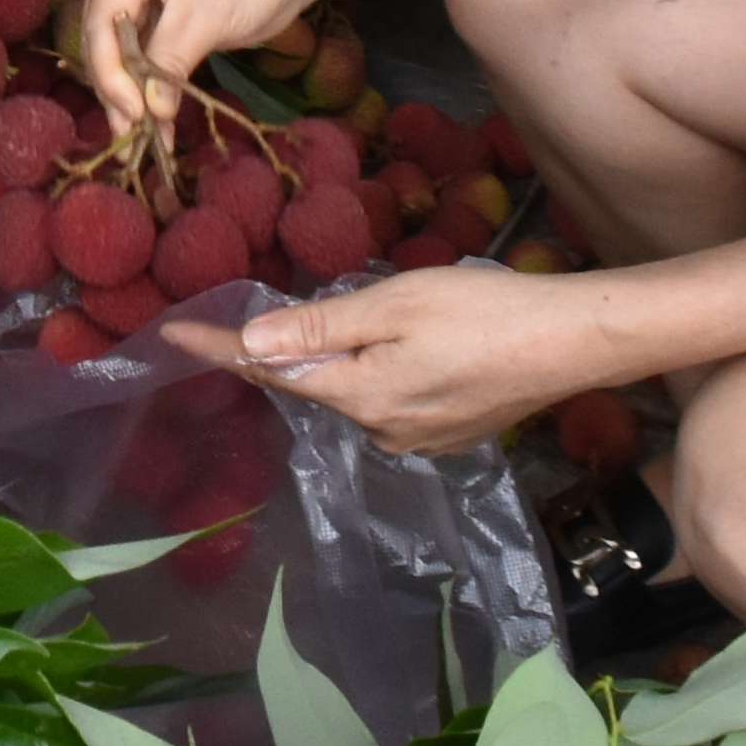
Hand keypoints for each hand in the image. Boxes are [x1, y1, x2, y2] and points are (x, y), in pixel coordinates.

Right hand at [75, 0, 366, 146]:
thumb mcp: (207, 18)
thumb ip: (168, 64)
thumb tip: (149, 114)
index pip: (101, 22)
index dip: (112, 75)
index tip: (134, 117)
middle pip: (102, 36)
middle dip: (119, 88)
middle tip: (131, 138)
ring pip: (116, 47)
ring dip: (130, 91)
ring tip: (142, 138)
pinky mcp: (148, 2)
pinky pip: (137, 46)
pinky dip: (146, 81)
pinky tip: (155, 117)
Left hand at [209, 257, 629, 456]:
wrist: (573, 342)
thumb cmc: (482, 312)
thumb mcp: (391, 305)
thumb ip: (318, 329)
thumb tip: (250, 346)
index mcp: (360, 397)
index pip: (270, 374)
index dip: (220, 350)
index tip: (172, 335)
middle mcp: (381, 430)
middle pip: (312, 386)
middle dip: (285, 353)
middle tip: (263, 310)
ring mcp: (419, 440)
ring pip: (354, 393)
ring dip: (340, 361)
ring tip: (354, 320)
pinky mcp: (450, 435)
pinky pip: (391, 401)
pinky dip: (379, 373)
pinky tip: (403, 346)